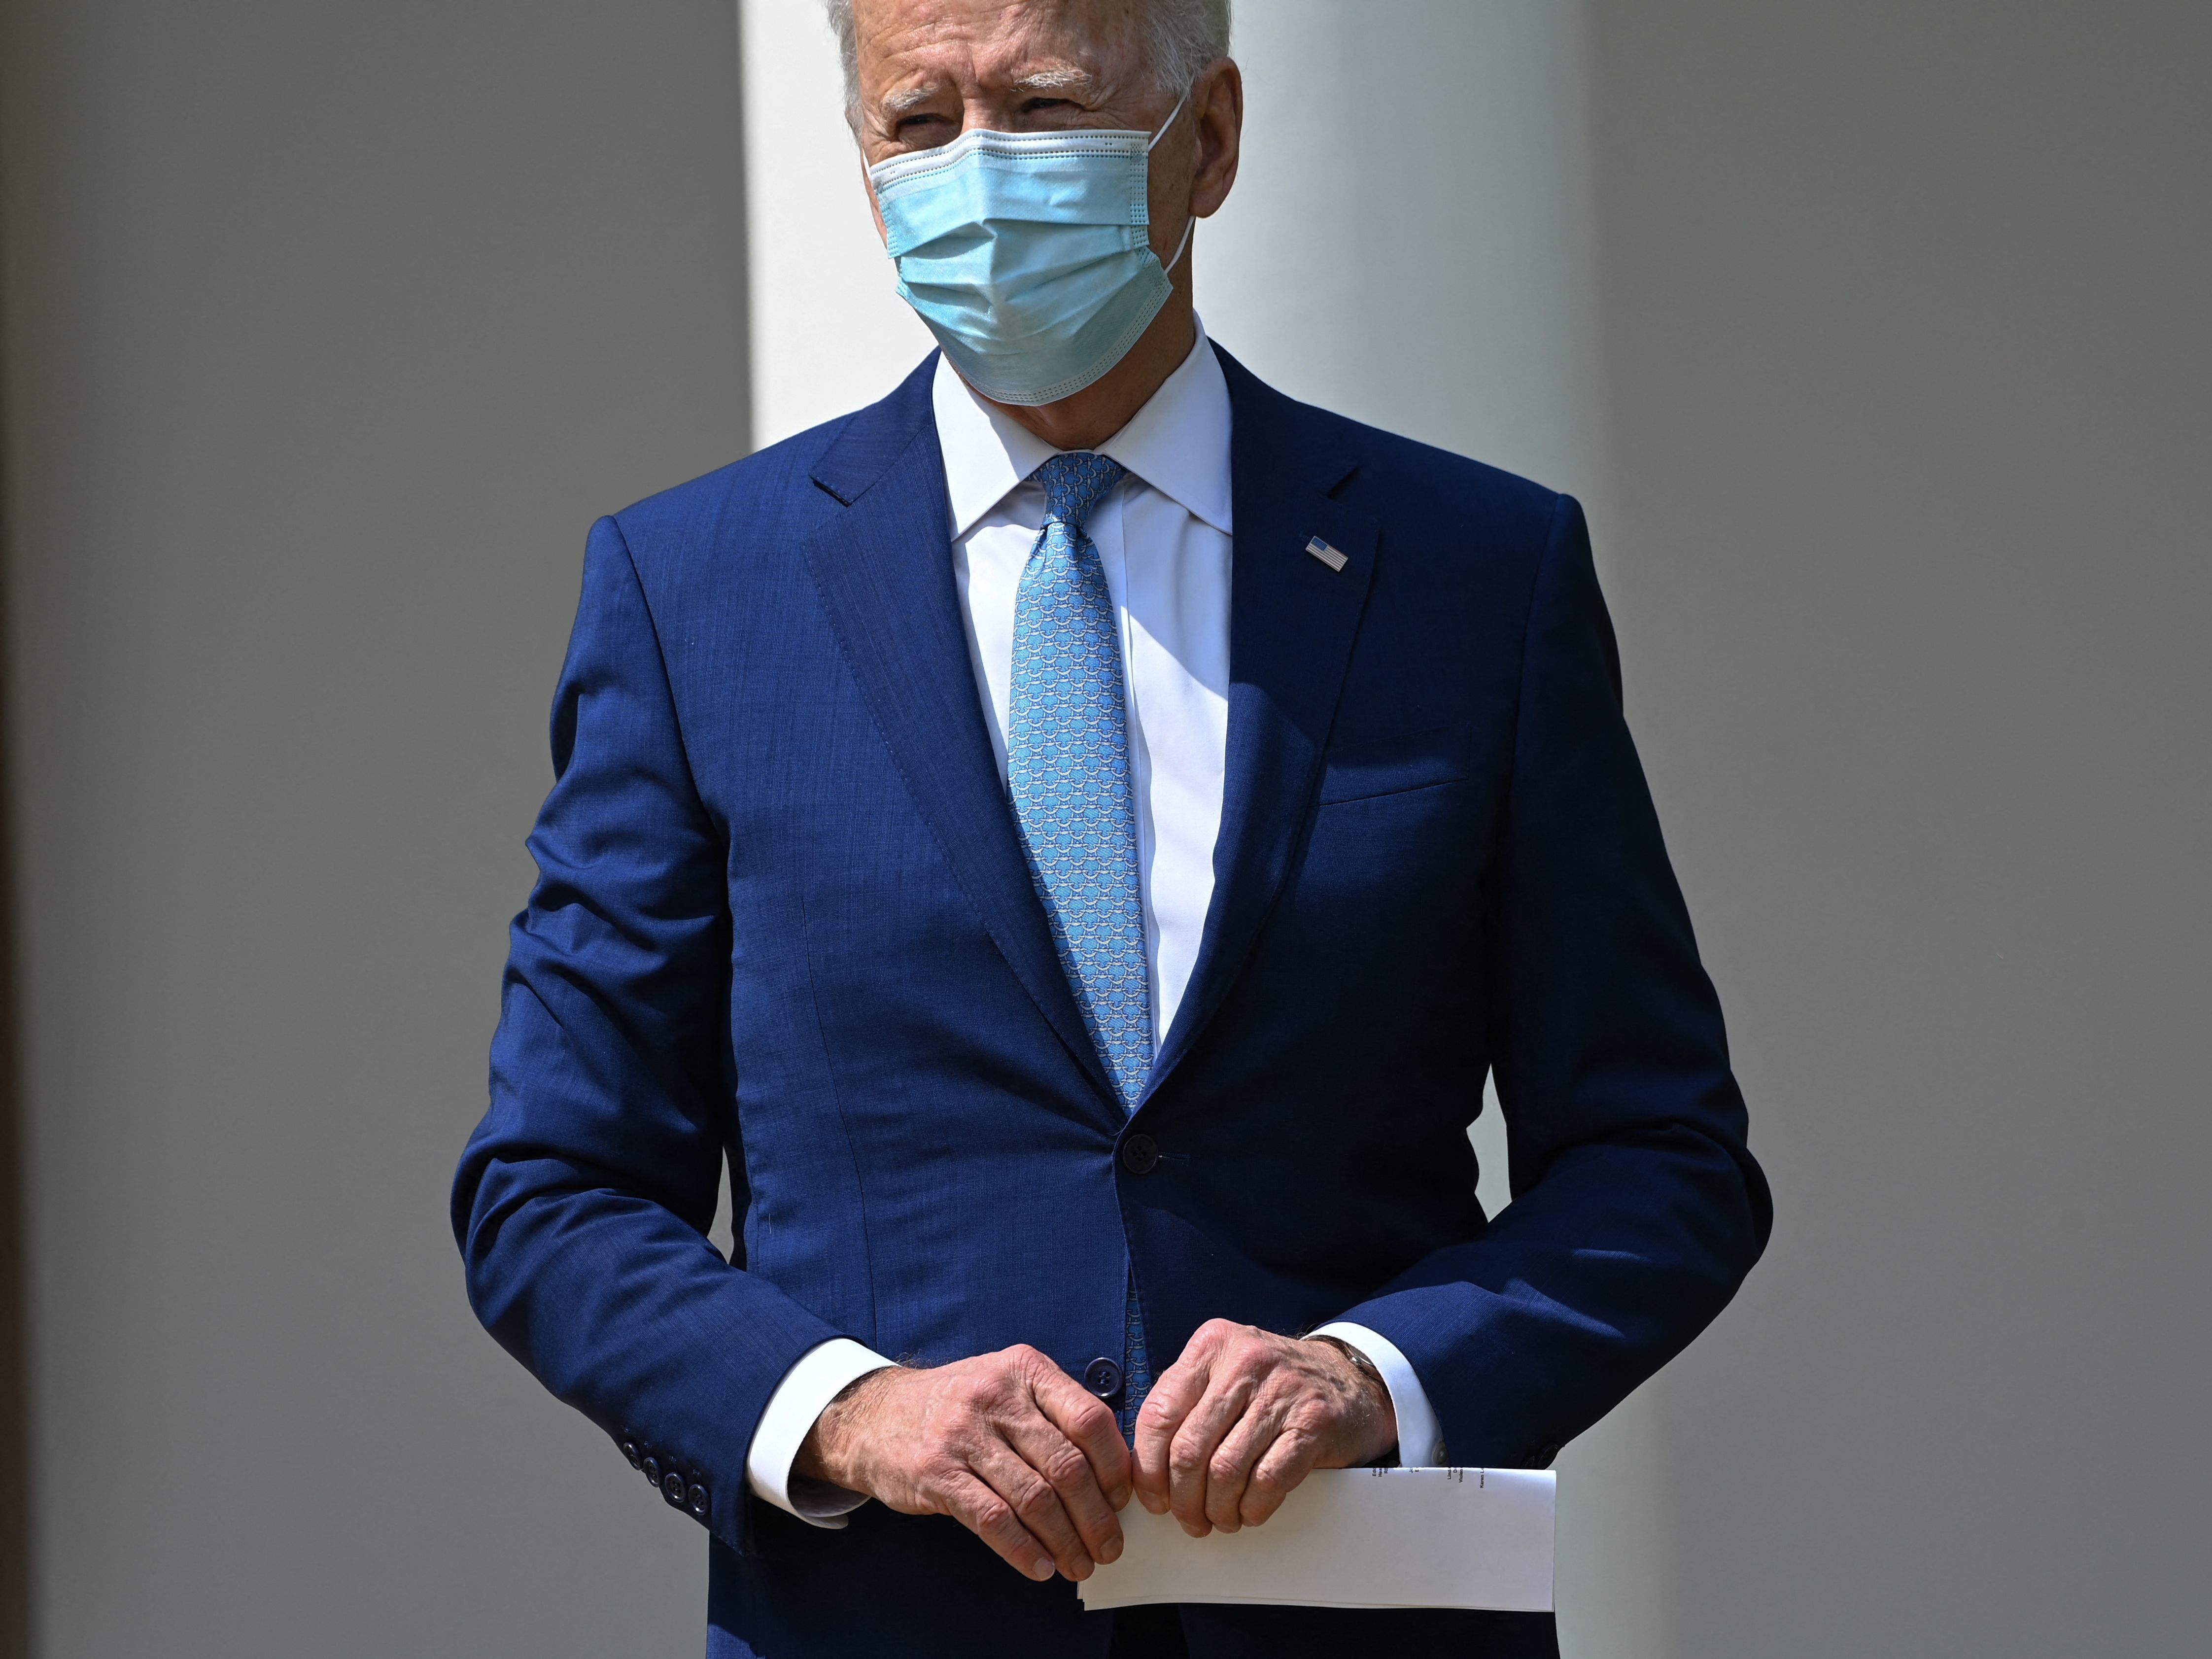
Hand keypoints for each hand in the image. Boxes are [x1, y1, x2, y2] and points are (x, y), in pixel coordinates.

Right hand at [794, 1345, 1131, 1582]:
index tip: (1123, 1502)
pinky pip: (993, 1519)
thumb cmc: (959, 1406)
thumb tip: (1113, 1474)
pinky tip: (1040, 1567)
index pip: (1090, 1419)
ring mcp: (964, 1434)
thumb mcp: (1008, 1385)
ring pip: (1034, 1498)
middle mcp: (997, 1396)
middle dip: (1096, 1517)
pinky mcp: (937, 1472)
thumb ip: (1054, 1415)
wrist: (875, 1414)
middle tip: (1109, 1547)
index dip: (1115, 1468)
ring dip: (1065, 1541)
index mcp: (1026, 1369)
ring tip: (1079, 1564)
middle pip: (1066, 1465)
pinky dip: (1024, 1550)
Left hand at [1131, 1321, 1395, 1535]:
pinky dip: (1253, 1508)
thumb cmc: (1274, 1386)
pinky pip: (1268, 1480)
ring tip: (1220, 1519)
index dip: (1150, 1468)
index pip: (1159, 1412)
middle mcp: (1245, 1361)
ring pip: (1226, 1469)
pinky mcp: (1314, 1422)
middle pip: (1190, 1448)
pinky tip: (1250, 1512)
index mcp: (1212, 1345)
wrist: (1351, 1381)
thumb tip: (1146, 1468)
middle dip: (1183, 1499)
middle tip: (1189, 1520)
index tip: (1155, 1499)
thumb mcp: (1225, 1373)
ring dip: (1218, 1509)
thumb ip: (1187, 1404)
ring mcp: (1283, 1390)